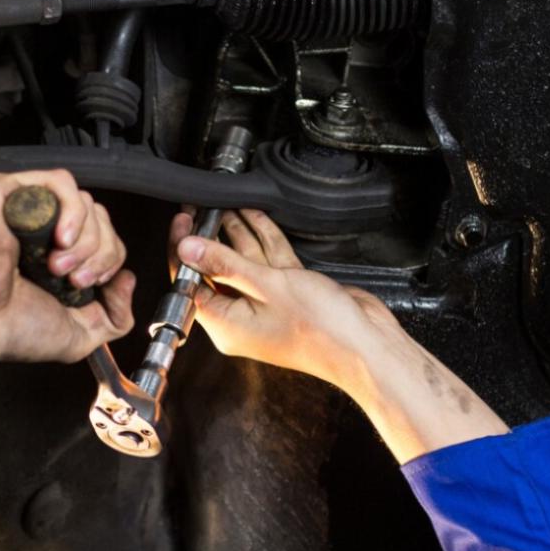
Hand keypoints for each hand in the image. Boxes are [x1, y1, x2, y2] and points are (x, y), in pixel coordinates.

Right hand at [0, 169, 134, 364]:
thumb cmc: (10, 328)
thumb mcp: (80, 335)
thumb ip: (116, 316)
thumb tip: (127, 279)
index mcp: (58, 259)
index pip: (106, 239)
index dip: (109, 260)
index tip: (89, 286)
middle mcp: (44, 232)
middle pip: (101, 219)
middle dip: (99, 253)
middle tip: (73, 281)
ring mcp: (28, 209)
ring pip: (85, 202)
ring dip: (85, 238)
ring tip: (57, 266)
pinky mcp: (10, 190)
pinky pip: (60, 181)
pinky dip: (72, 210)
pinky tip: (60, 238)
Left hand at [169, 207, 396, 388]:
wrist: (366, 346)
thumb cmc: (320, 330)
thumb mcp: (266, 287)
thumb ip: (225, 263)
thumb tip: (188, 249)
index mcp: (226, 325)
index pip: (191, 282)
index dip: (183, 250)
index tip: (184, 222)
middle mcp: (241, 317)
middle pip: (216, 270)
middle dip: (209, 237)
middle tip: (200, 209)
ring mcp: (265, 305)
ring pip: (244, 262)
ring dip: (236, 232)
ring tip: (222, 204)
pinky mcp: (288, 294)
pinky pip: (268, 263)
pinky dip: (263, 239)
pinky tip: (253, 216)